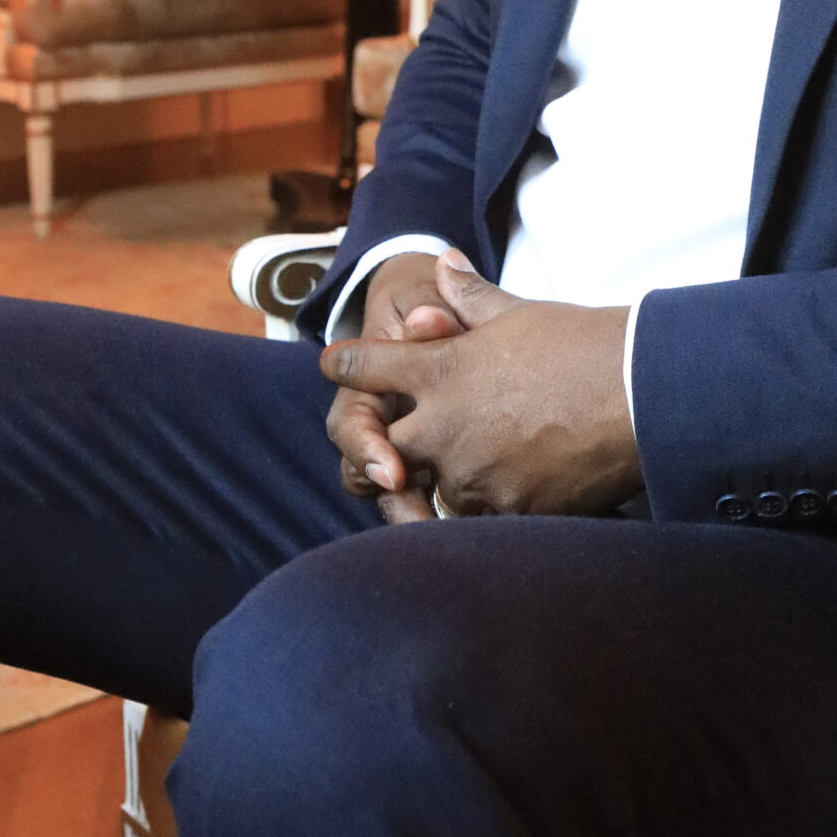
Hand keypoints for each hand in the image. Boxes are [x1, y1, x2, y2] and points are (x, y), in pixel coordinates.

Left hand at [321, 250, 641, 519]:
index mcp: (440, 371)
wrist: (643, 392)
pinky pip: (482, 518)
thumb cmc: (583, 343)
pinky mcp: (510, 510)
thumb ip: (471, 297)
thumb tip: (445, 264)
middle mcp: (446, 427)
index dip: (346, 365)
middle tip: (414, 437)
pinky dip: (492, 505)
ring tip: (483, 463)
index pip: (366, 367)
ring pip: (435, 488)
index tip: (334, 365)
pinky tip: (516, 489)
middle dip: (396, 442)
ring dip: (449, 476)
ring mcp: (475, 474)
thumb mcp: (519, 313)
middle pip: (387, 445)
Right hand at [326, 250, 463, 517]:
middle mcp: (379, 426)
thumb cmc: (426, 301)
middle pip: (370, 479)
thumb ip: (431, 311)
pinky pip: (440, 494)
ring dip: (422, 516)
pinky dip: (458, 509)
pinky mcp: (438, 461)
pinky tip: (485, 526)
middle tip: (423, 523)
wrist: (437, 307)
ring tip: (449, 539)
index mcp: (364, 391)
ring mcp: (407, 447)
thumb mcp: (424, 298)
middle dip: (396, 504)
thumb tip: (428, 320)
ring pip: (402, 495)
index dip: (366, 452)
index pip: (350, 430)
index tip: (393, 472)